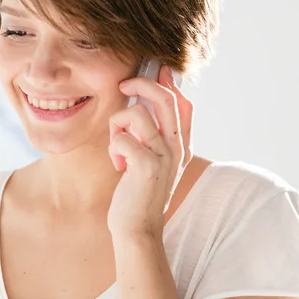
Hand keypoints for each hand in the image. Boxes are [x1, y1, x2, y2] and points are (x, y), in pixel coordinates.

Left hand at [107, 65, 193, 238]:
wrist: (137, 228)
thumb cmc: (139, 193)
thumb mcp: (153, 164)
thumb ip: (154, 139)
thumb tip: (144, 105)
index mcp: (180, 146)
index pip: (184, 105)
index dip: (171, 83)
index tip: (159, 70)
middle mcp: (176, 149)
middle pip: (165, 99)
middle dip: (142, 83)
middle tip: (124, 84)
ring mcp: (164, 157)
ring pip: (137, 113)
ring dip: (118, 124)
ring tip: (118, 144)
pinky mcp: (147, 166)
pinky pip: (122, 137)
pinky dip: (114, 147)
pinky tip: (118, 164)